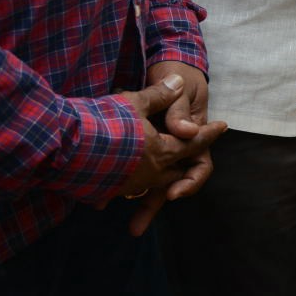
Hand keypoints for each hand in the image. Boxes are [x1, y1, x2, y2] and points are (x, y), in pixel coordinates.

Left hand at [114, 73, 227, 235]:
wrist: (167, 68)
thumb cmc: (178, 76)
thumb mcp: (181, 87)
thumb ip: (178, 110)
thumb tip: (187, 130)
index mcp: (191, 137)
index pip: (198, 166)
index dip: (189, 182)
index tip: (173, 193)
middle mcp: (175, 150)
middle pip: (169, 183)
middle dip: (152, 205)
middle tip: (135, 227)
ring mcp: (156, 150)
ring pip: (147, 182)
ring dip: (132, 200)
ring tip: (113, 218)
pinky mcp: (138, 148)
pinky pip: (129, 169)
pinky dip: (114, 181)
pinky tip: (96, 196)